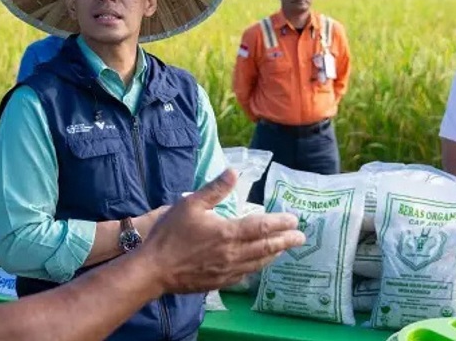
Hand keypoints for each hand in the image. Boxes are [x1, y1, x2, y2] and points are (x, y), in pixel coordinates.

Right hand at [141, 169, 304, 293]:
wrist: (154, 270)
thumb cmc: (171, 234)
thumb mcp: (191, 204)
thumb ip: (215, 189)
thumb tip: (234, 172)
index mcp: (228, 233)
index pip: (263, 227)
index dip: (281, 223)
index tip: (294, 220)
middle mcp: (234, 254)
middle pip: (267, 247)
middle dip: (286, 241)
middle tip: (301, 237)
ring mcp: (228, 271)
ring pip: (259, 263)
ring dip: (274, 254)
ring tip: (284, 249)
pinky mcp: (220, 282)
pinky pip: (246, 275)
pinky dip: (258, 267)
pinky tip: (259, 264)